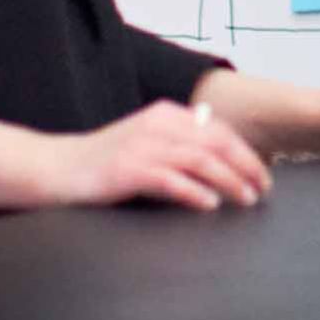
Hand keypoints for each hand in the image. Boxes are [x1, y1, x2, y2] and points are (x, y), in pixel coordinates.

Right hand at [46, 102, 270, 210]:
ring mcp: (142, 146)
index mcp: (165, 115)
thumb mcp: (146, 144)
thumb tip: (222, 165)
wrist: (56, 168)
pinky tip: (209, 204)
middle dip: (245, 166)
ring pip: (199, 160)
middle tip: (263, 189)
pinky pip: (170, 179)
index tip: (263, 174)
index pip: (218, 130)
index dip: (245, 152)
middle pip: (215, 142)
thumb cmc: (104, 162)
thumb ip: (178, 147)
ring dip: (228, 180)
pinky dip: (193, 191)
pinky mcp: (127, 170)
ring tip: (245, 198)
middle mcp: (157, 125)